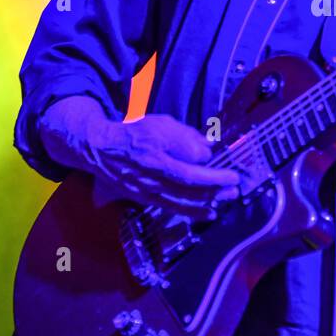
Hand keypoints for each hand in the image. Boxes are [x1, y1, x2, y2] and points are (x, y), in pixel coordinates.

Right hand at [84, 113, 241, 220]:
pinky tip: (210, 212)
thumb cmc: (134, 133)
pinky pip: (173, 207)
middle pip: (188, 186)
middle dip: (215, 187)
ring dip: (208, 200)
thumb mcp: (161, 124)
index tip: (226, 170)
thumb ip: (185, 136)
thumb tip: (207, 149)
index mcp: (154, 154)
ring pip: (182, 200)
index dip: (210, 172)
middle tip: (234, 185)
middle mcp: (150, 175)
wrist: (101, 149)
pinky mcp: (145, 198)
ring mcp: (147, 189)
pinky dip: (193, 211)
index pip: (187, 168)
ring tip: (228, 198)